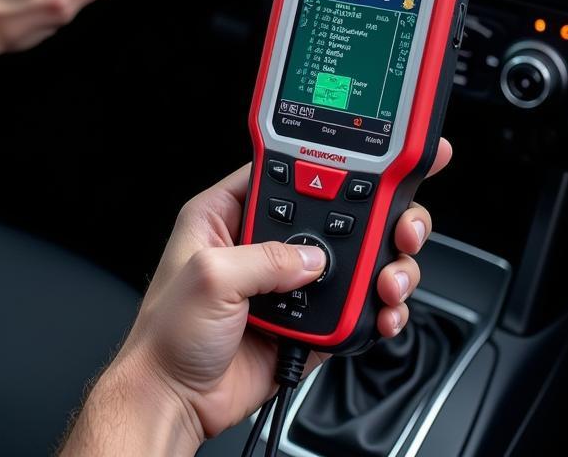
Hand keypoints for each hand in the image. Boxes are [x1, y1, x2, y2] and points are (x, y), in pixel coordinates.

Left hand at [111, 140, 452, 446]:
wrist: (174, 400)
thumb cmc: (167, 334)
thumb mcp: (208, 277)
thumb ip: (264, 259)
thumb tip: (313, 257)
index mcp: (226, 216)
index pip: (284, 176)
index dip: (323, 167)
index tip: (367, 168)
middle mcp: (260, 244)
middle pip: (332, 216)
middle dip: (374, 222)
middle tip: (400, 231)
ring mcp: (286, 285)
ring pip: (352, 263)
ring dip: (382, 270)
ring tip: (389, 283)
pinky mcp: (307, 324)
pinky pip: (353, 309)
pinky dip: (375, 311)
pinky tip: (381, 315)